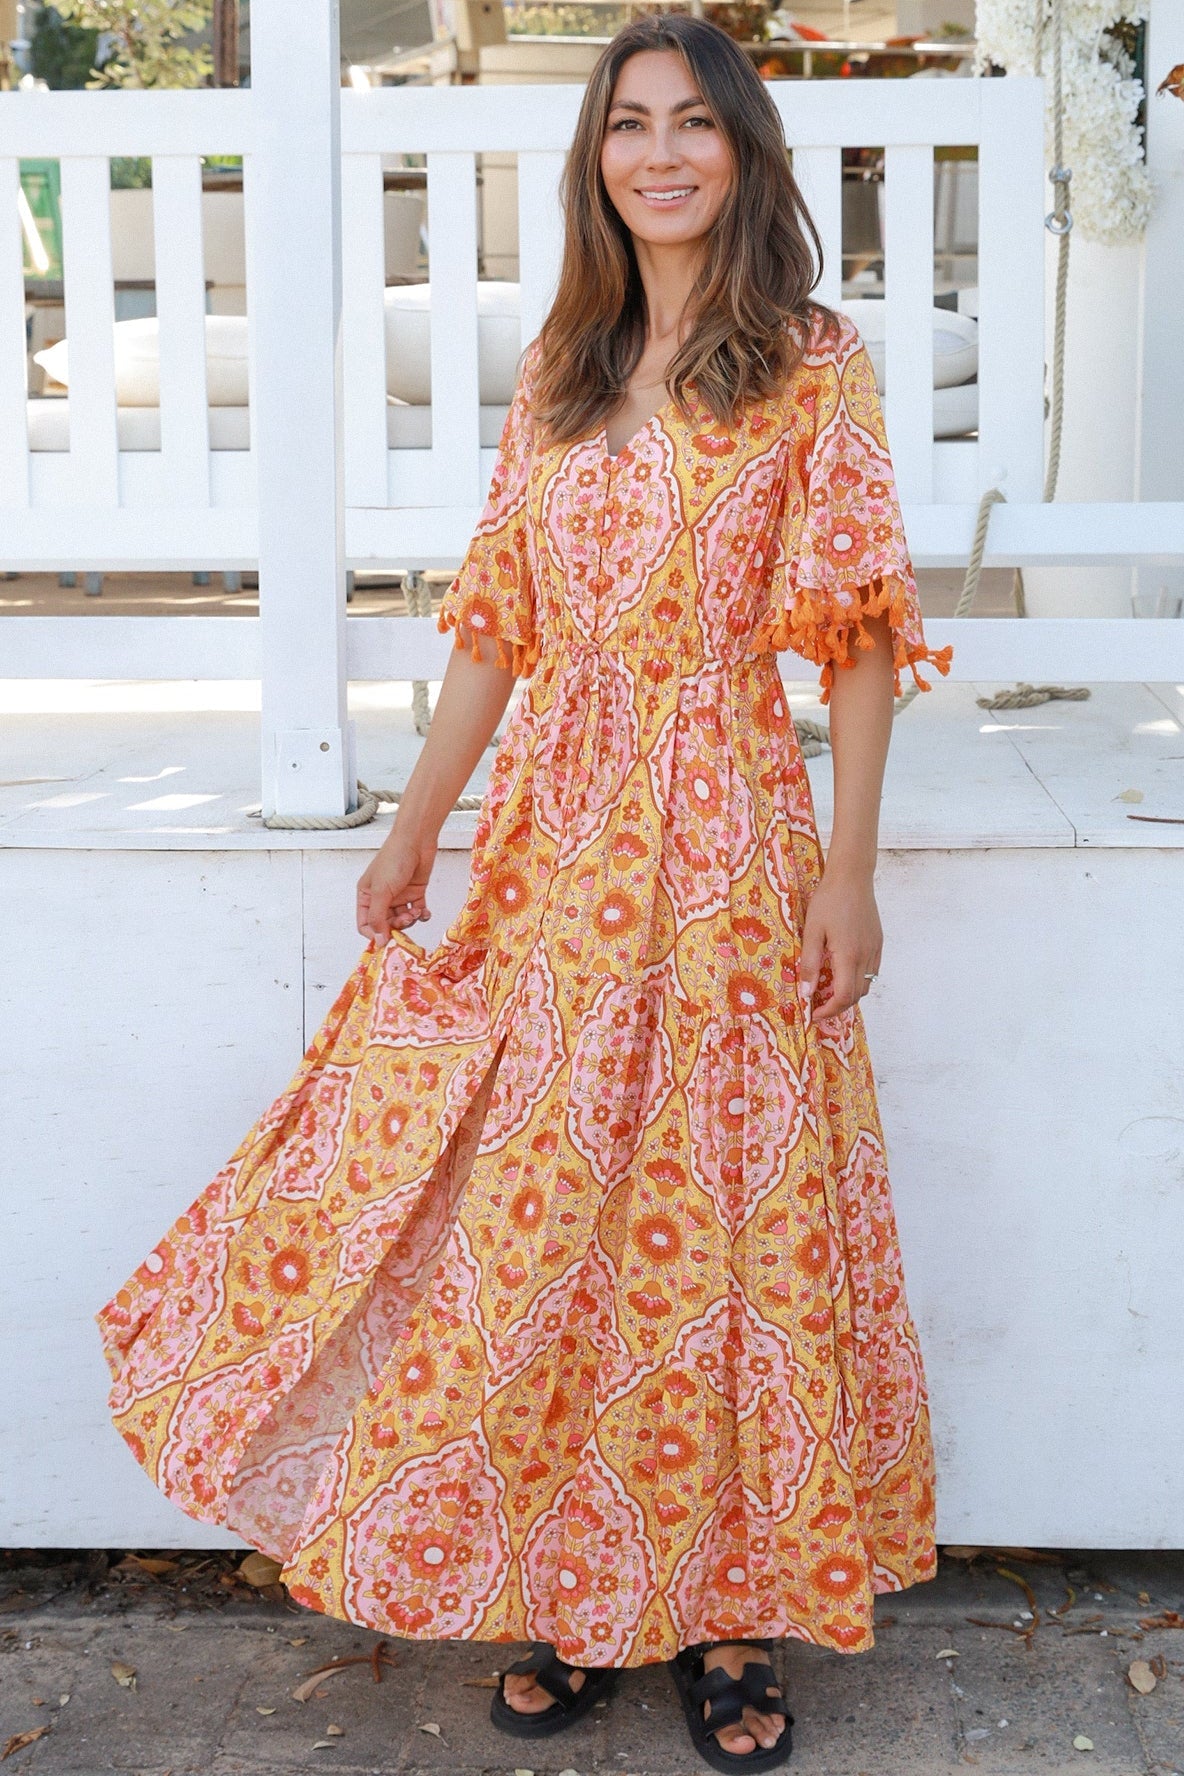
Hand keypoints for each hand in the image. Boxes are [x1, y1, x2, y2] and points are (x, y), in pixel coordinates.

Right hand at [356, 830, 436, 944]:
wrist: (416, 841)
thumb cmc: (394, 860)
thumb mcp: (381, 891)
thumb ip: (378, 918)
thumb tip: (378, 941)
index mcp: (367, 896)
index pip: (366, 924)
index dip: (375, 934)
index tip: (387, 940)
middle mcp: (382, 898)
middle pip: (386, 924)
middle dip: (397, 926)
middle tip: (406, 919)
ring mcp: (399, 896)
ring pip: (403, 919)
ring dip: (410, 920)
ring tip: (415, 911)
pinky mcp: (415, 893)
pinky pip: (418, 912)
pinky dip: (422, 915)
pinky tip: (425, 911)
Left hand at [799, 867, 882, 1022]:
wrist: (852, 877)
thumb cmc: (828, 901)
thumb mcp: (811, 931)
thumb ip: (809, 963)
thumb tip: (806, 993)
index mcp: (849, 955)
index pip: (844, 996)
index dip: (829, 1010)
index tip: (815, 1013)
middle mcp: (866, 956)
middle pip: (857, 995)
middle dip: (838, 1006)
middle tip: (819, 1006)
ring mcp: (875, 950)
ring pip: (867, 985)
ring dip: (849, 994)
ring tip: (829, 991)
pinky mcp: (878, 942)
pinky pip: (872, 971)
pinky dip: (858, 980)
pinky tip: (843, 973)